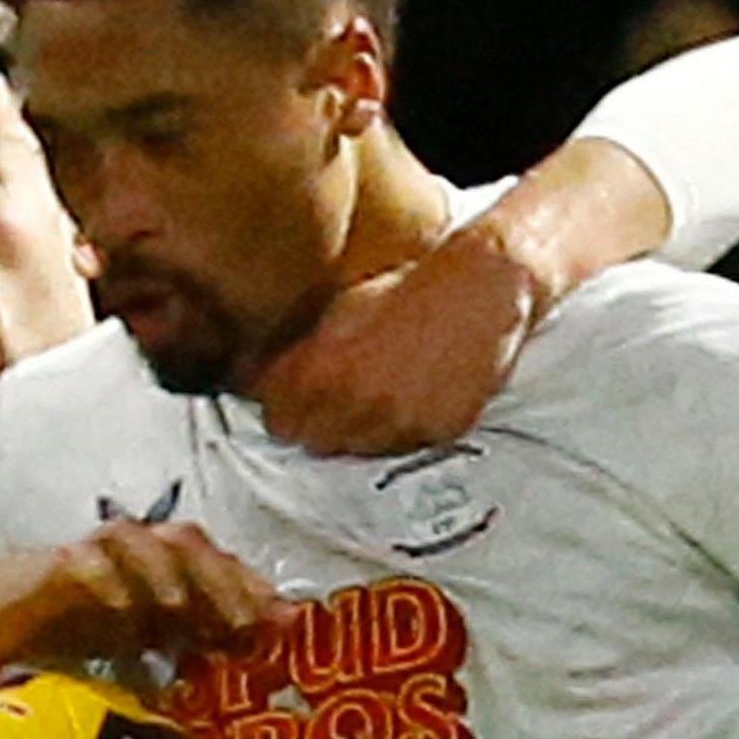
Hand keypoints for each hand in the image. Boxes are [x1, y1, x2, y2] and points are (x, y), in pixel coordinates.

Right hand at [0, 522, 281, 678]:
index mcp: (154, 578)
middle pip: (182, 542)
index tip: (286, 623)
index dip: (250, 587)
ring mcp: (84, 561)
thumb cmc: (64, 652)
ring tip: (182, 610)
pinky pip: (77, 563)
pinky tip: (120, 610)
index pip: (213, 565)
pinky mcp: (41, 573)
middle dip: (219, 577)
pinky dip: (103, 581)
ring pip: (133, 540)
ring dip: (164, 571)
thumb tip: (267, 645)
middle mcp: (125, 561)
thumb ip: (199, 647)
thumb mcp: (145, 657)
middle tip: (246, 622)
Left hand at [256, 219, 550, 456]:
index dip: (283, 409)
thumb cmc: (409, 289)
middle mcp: (360, 403)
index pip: (278, 422)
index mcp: (325, 370)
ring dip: (361, 430)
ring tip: (381, 393)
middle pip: (315, 442)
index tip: (293, 400)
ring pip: (360, 450)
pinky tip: (414, 396)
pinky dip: (404, 430)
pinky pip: (405, 447)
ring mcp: (402, 422)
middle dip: (319, 423)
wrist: (481, 289)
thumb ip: (300, 354)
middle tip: (340, 396)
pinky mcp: (439, 431)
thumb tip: (256, 380)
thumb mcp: (340, 310)